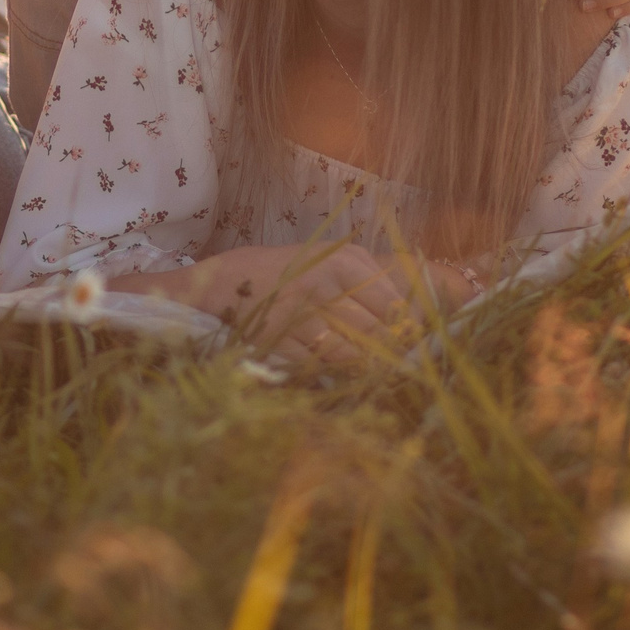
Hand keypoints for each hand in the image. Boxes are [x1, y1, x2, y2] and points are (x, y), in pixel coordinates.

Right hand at [185, 243, 414, 369]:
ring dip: (355, 364)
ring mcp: (300, 314)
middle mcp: (325, 285)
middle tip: (388, 361)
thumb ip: (366, 283)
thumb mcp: (328, 260)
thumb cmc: (285, 272)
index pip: (392, 304)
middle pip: (374, 332)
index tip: (406, 340)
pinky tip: (321, 362)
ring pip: (348, 354)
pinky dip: (324, 369)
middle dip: (384, 352)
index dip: (404, 329)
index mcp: (343, 262)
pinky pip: (317, 365)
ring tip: (356, 364)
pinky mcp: (280, 340)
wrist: (224, 282)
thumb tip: (406, 321)